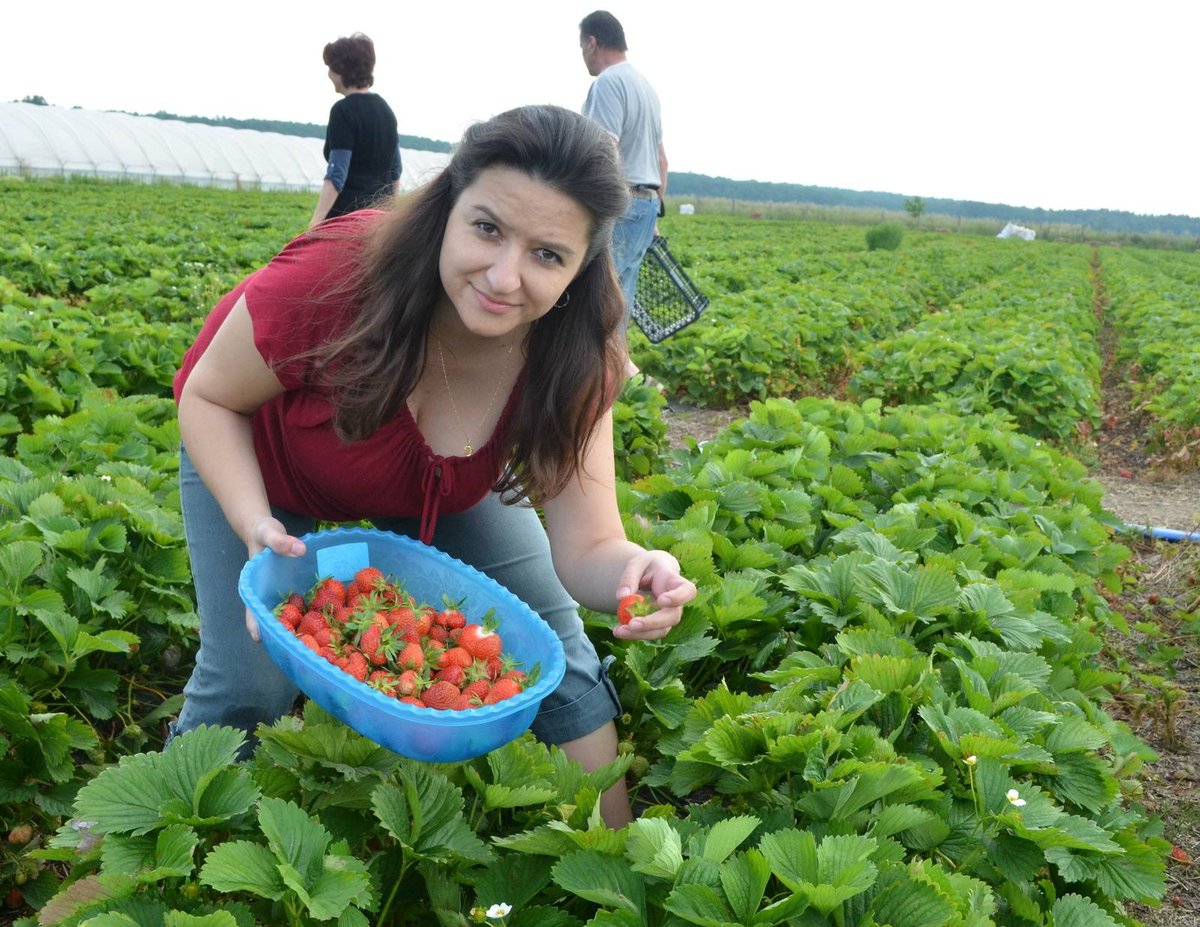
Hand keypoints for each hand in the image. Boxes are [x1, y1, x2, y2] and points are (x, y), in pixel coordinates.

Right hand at [242, 516, 305, 641]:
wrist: (266, 530)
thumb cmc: (263, 533)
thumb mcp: (269, 534)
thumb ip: (281, 542)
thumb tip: (300, 550)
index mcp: (255, 587)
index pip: (253, 611)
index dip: (256, 626)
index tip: (261, 639)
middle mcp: (267, 595)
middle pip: (273, 619)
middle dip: (283, 633)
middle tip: (297, 649)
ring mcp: (280, 594)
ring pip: (289, 615)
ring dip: (300, 627)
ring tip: (316, 643)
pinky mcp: (293, 590)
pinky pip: (302, 603)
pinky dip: (311, 611)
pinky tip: (328, 619)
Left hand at [613, 549, 695, 640]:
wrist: (651, 573)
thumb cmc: (646, 566)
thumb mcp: (636, 564)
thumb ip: (629, 578)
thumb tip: (622, 597)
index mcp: (674, 581)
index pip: (687, 590)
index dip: (678, 597)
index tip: (662, 600)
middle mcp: (676, 602)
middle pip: (672, 616)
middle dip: (652, 622)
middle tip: (632, 624)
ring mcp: (668, 615)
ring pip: (661, 630)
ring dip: (641, 633)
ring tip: (619, 631)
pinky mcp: (657, 624)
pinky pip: (649, 633)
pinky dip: (634, 634)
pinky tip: (619, 631)